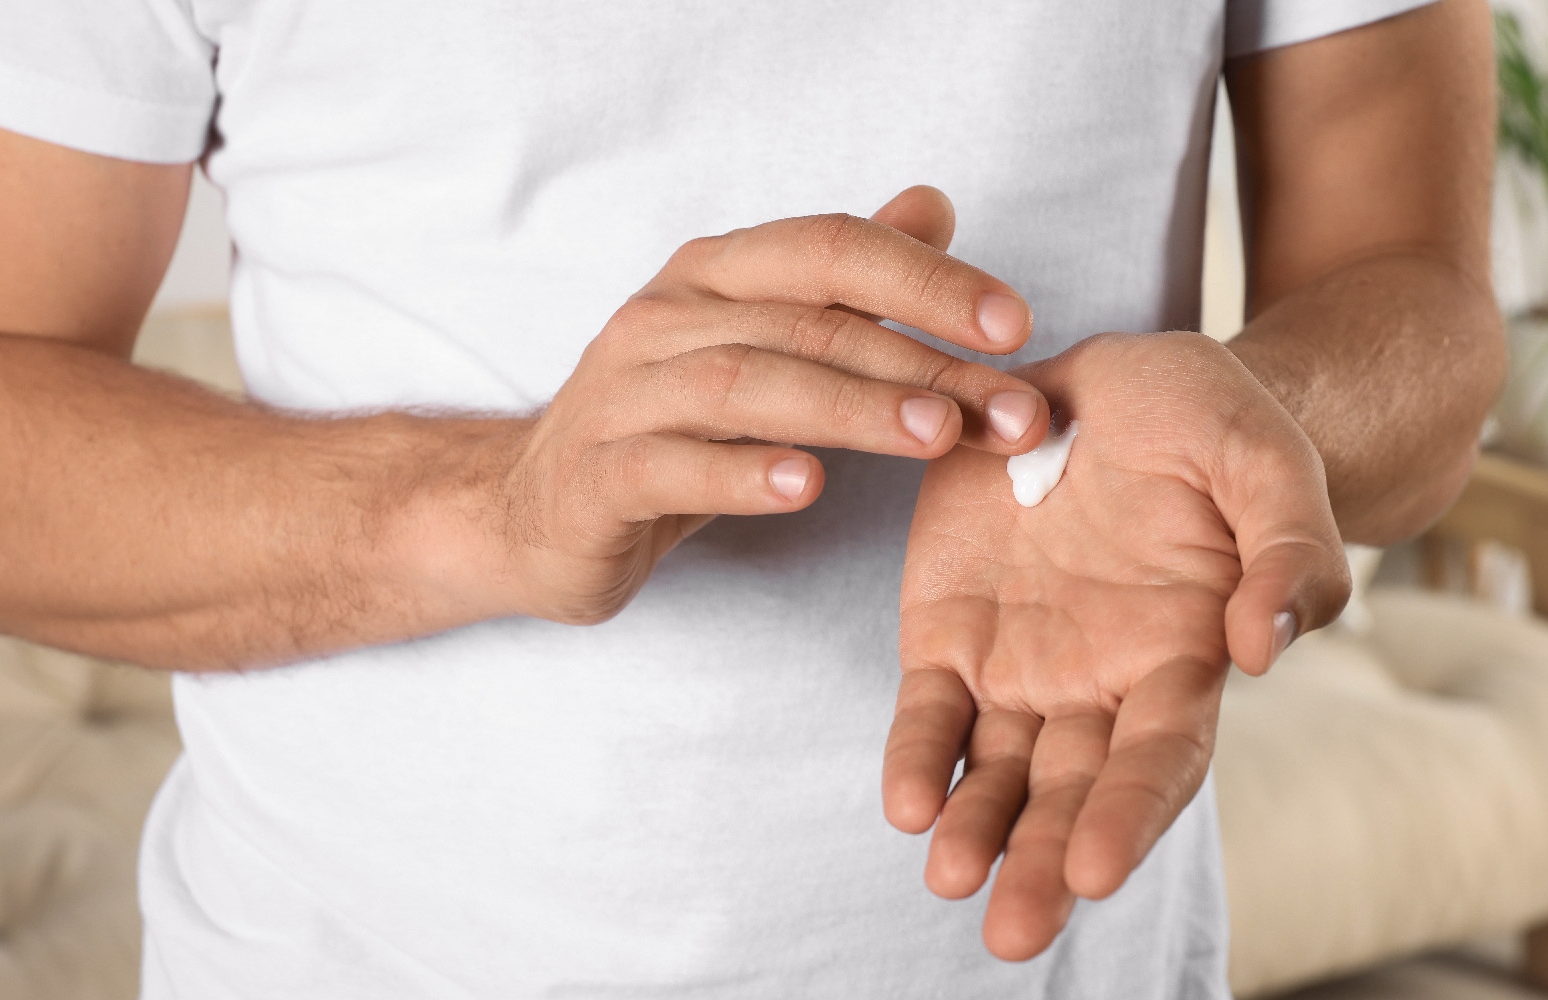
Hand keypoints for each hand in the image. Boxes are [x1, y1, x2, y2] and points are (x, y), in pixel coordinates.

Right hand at [499, 187, 1051, 623]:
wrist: (532, 510)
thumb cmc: (665, 423)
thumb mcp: (756, 340)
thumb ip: (844, 283)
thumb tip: (934, 207)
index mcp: (712, 275)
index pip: (830, 250)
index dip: (927, 280)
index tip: (1015, 325)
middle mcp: (663, 318)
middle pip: (805, 322)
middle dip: (917, 363)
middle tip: (1009, 409)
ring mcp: (621, 394)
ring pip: (745, 385)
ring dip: (848, 409)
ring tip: (933, 437)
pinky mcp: (596, 477)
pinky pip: (671, 467)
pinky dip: (741, 473)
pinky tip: (805, 487)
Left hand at [883, 331, 1348, 958]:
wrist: (1114, 379)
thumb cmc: (1210, 423)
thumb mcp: (1266, 461)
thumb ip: (1287, 549)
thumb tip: (1265, 646)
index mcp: (1183, 655)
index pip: (1161, 757)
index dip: (1131, 813)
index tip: (1097, 868)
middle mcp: (1101, 681)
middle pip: (1075, 793)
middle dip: (1044, 863)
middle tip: (1014, 931)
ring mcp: (1021, 664)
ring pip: (997, 770)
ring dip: (975, 829)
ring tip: (949, 875)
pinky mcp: (950, 631)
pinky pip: (930, 711)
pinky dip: (918, 759)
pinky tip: (908, 804)